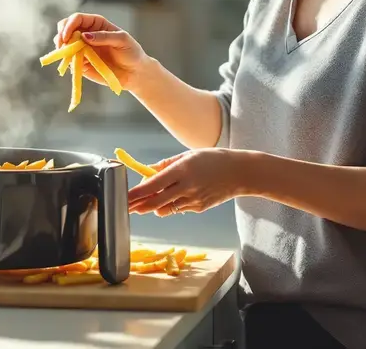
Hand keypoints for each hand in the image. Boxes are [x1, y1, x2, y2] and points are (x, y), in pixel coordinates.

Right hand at [54, 12, 149, 91]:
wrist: (133, 72)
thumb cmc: (131, 52)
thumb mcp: (122, 40)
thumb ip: (104, 37)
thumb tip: (84, 36)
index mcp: (96, 24)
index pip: (77, 18)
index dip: (69, 25)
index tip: (67, 36)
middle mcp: (86, 34)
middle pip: (65, 28)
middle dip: (61, 35)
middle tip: (61, 44)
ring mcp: (82, 48)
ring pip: (63, 44)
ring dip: (61, 48)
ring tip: (66, 54)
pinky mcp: (81, 62)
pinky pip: (68, 60)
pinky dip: (66, 61)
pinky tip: (72, 64)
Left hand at [126, 148, 244, 215]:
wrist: (241, 173)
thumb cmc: (214, 159)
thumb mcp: (188, 155)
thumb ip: (166, 165)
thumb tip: (147, 172)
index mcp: (182, 170)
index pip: (152, 185)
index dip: (136, 193)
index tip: (123, 197)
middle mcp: (186, 187)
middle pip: (155, 202)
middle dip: (138, 206)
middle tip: (126, 206)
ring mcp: (193, 200)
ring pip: (165, 209)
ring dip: (153, 206)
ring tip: (147, 201)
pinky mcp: (199, 208)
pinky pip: (179, 208)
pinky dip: (172, 204)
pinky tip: (177, 196)